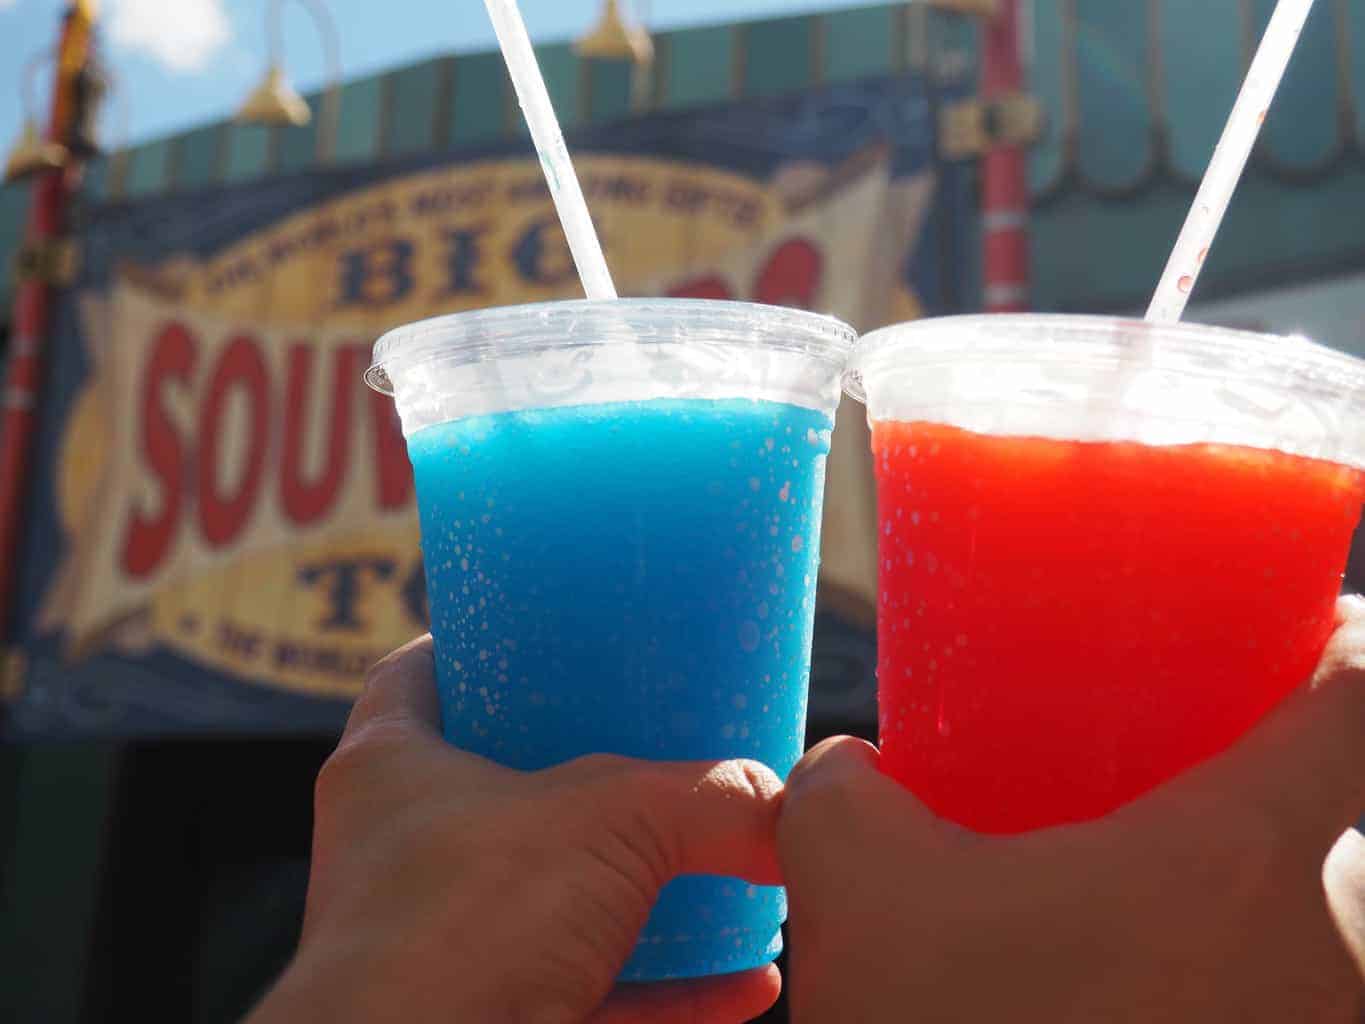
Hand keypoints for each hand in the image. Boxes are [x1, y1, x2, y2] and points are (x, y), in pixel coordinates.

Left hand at [248, 635, 783, 1023]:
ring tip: (725, 868)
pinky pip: (598, 996)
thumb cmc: (459, 928)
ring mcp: (443, 945)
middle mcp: (404, 853)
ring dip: (643, 896)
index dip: (479, 642)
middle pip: (497, 787)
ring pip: (552, 904)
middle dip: (584, 776)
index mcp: (391, 767)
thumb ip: (702, 798)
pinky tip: (748, 983)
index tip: (554, 634)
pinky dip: (673, 992)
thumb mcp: (602, 820)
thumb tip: (781, 801)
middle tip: (663, 747)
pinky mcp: (493, 1018)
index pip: (420, 673)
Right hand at [778, 597, 1364, 1022]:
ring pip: (1348, 907)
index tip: (1296, 633)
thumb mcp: (860, 896)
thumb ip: (840, 792)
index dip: (1345, 640)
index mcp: (1255, 858)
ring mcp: (1331, 1022)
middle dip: (1310, 759)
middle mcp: (1339, 948)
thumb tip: (848, 768)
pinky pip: (1317, 983)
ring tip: (1186, 867)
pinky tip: (1166, 969)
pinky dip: (1273, 957)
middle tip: (1214, 745)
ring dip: (1298, 870)